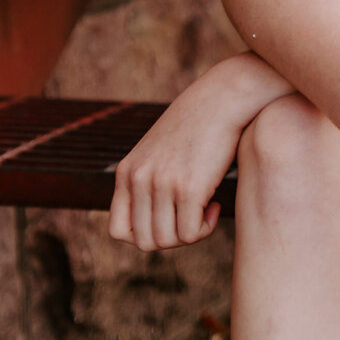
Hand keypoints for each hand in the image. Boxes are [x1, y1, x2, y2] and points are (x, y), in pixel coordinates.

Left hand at [109, 53, 289, 250]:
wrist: (221, 99)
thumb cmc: (195, 125)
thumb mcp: (157, 152)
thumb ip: (146, 182)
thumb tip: (151, 228)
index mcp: (127, 171)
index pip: (118, 230)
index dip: (142, 235)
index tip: (166, 222)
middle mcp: (139, 179)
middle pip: (146, 241)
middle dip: (171, 238)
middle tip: (190, 218)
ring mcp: (162, 184)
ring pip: (168, 241)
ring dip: (190, 234)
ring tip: (203, 210)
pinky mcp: (188, 188)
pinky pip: (192, 233)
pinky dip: (206, 227)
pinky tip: (214, 205)